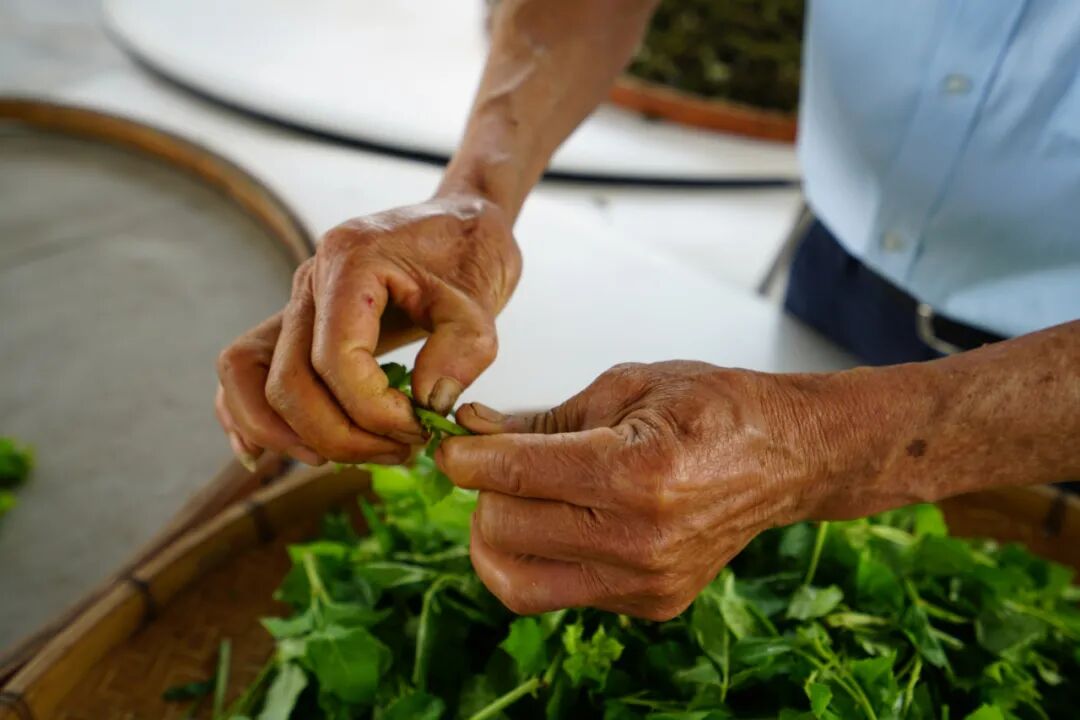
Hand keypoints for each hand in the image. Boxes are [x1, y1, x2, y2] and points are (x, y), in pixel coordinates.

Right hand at [215, 195, 521, 466]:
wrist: (462, 221)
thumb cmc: (471, 251)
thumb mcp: (485, 297)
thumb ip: (462, 351)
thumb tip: (426, 405)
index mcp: (350, 263)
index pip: (335, 359)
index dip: (372, 410)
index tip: (419, 429)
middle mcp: (309, 282)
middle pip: (287, 381)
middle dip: (339, 435)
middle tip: (400, 452)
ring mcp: (296, 303)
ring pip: (248, 378)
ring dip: (288, 434)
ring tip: (345, 459)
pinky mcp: (298, 326)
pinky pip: (246, 372)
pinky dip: (249, 416)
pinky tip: (270, 455)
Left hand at [437, 361, 857, 620]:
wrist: (790, 456)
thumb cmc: (717, 408)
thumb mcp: (628, 386)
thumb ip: (546, 417)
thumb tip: (477, 431)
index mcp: (637, 473)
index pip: (513, 475)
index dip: (465, 457)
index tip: (452, 445)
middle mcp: (640, 540)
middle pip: (503, 530)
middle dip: (481, 494)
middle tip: (493, 464)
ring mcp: (646, 582)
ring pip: (516, 581)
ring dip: (498, 538)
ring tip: (514, 501)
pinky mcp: (650, 604)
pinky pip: (558, 592)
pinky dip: (540, 557)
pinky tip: (563, 521)